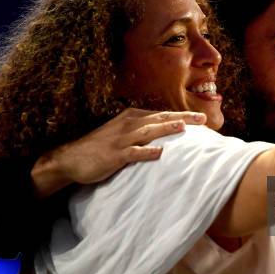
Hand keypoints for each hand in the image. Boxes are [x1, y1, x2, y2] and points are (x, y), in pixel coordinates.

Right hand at [31, 108, 205, 196]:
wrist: (71, 158)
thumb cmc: (99, 147)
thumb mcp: (121, 133)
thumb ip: (140, 132)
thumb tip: (163, 135)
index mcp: (131, 118)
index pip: (161, 115)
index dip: (181, 116)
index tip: (200, 118)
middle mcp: (128, 125)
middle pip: (160, 119)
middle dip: (182, 118)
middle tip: (203, 119)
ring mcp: (121, 139)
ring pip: (149, 131)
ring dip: (168, 129)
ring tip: (186, 128)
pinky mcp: (115, 155)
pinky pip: (134, 152)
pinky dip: (148, 152)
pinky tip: (161, 153)